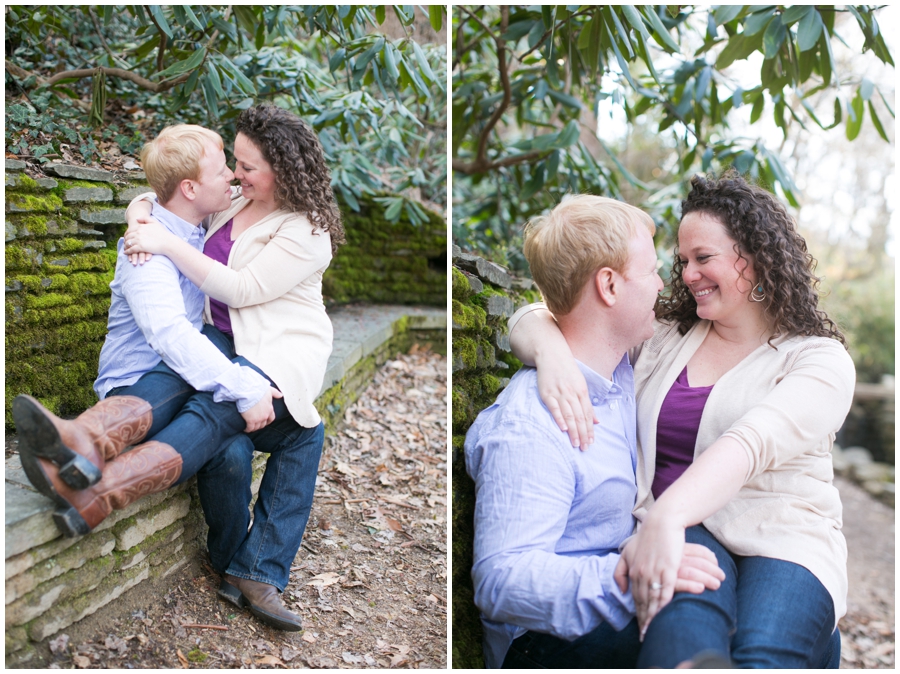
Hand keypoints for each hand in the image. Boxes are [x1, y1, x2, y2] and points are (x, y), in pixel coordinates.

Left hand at [125, 217, 168, 265]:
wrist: (168, 242)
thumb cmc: (163, 233)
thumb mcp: (155, 222)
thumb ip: (145, 218)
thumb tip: (136, 219)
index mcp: (140, 227)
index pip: (129, 230)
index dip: (127, 234)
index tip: (127, 237)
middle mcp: (138, 233)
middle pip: (127, 237)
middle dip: (125, 241)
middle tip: (125, 244)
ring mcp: (139, 240)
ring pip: (128, 243)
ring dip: (125, 246)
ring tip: (125, 248)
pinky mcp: (140, 247)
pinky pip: (131, 250)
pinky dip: (127, 251)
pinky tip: (126, 253)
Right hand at [240, 387, 282, 431]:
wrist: (249, 392)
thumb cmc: (258, 390)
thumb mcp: (269, 390)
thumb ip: (275, 393)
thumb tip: (281, 395)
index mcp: (270, 409)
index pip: (271, 418)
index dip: (268, 421)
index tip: (264, 421)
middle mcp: (265, 415)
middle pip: (264, 424)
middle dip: (260, 425)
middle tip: (255, 424)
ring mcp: (258, 419)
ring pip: (257, 427)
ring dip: (254, 428)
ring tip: (249, 427)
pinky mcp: (250, 420)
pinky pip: (250, 428)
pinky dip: (247, 429)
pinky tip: (245, 429)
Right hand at [535, 351, 597, 448]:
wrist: (551, 354)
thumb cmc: (567, 371)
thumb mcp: (581, 385)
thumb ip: (587, 404)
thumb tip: (597, 421)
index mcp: (582, 392)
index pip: (587, 415)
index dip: (590, 429)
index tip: (591, 442)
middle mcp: (572, 394)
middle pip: (580, 417)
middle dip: (583, 434)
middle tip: (585, 447)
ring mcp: (560, 393)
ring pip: (569, 415)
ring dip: (573, 430)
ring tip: (576, 443)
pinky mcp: (547, 393)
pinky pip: (554, 408)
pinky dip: (559, 418)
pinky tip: (562, 429)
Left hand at [612, 513, 688, 638]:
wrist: (662, 523)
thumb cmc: (646, 537)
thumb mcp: (628, 552)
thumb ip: (622, 571)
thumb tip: (622, 590)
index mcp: (633, 571)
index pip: (635, 598)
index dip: (638, 614)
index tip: (639, 627)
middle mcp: (642, 573)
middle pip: (643, 602)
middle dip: (644, 620)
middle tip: (645, 635)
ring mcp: (655, 572)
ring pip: (653, 599)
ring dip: (653, 616)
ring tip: (652, 631)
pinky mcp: (669, 569)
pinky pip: (666, 591)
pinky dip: (664, 604)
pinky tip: (663, 614)